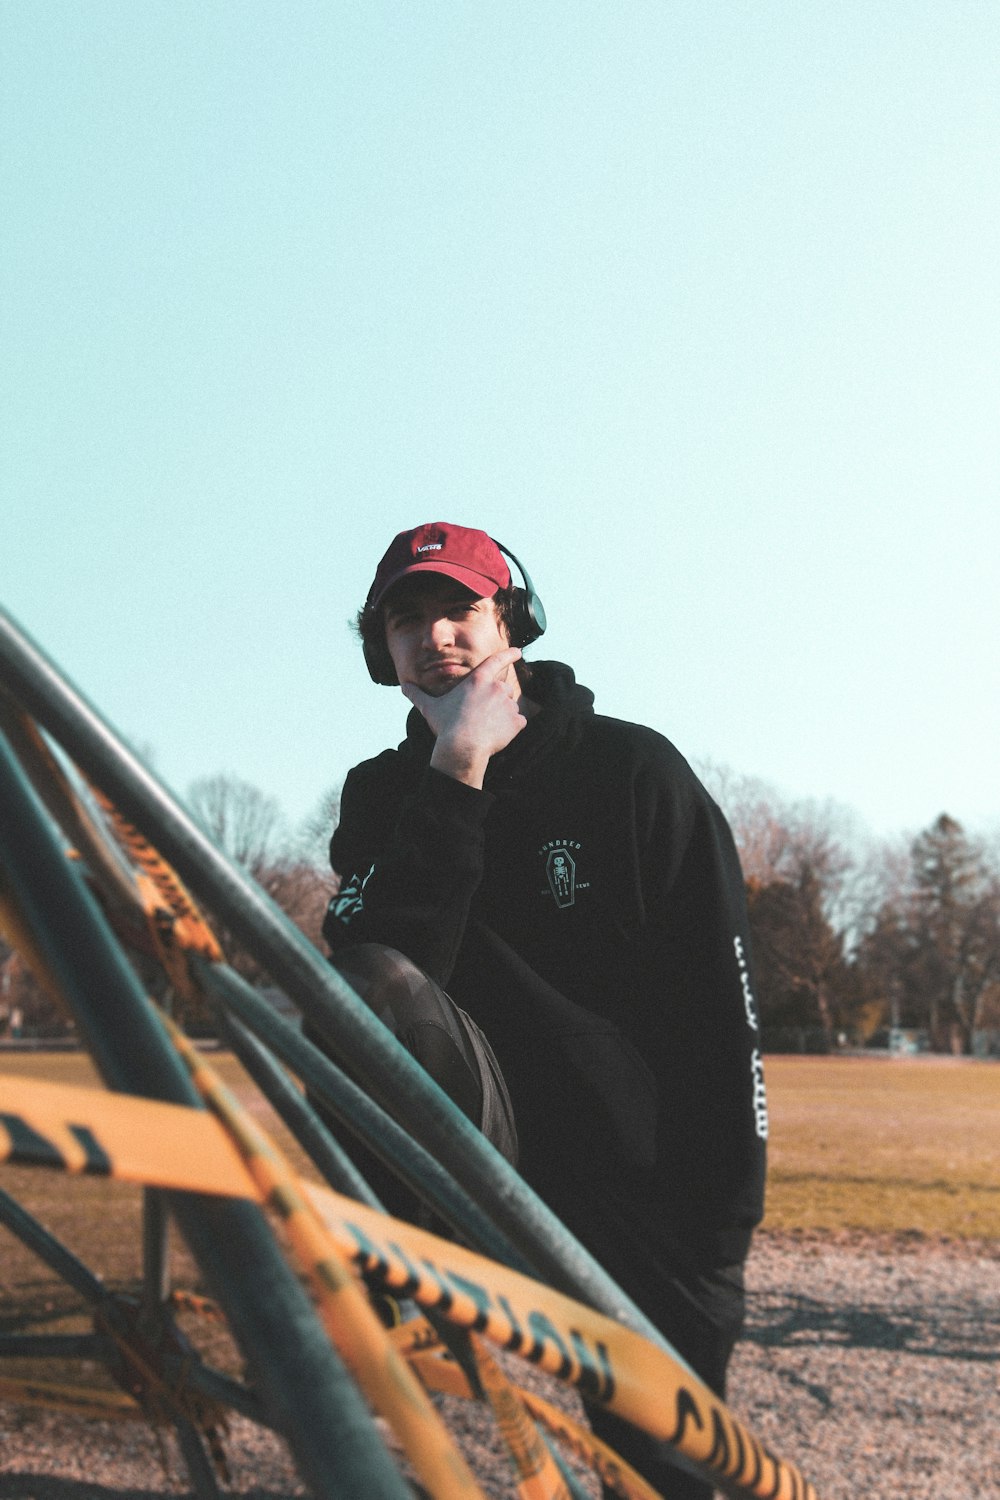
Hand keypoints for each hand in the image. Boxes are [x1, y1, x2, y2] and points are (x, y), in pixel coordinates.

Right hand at [401, 646, 525, 786]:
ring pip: (510, 707)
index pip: (496, 660)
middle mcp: (496, 688)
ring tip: (486, 727)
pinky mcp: (516, 721)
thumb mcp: (429, 707)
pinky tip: (498, 736)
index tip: (518, 652)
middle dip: (495, 700)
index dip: (509, 654)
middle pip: (502, 689)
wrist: (462, 748)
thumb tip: (403, 686)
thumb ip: (417, 695)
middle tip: (481, 715)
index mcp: (478, 680)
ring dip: (503, 715)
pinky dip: (512, 728)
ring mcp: (508, 704)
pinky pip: (519, 722)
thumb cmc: (446, 726)